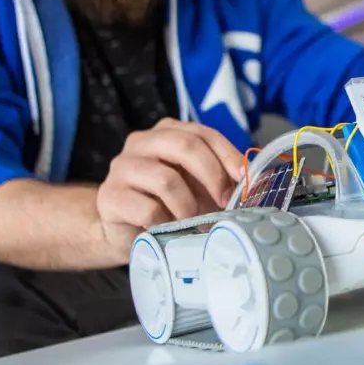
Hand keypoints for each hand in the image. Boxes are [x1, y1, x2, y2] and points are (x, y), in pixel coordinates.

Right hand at [96, 119, 245, 258]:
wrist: (124, 232)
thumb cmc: (167, 205)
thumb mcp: (197, 186)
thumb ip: (220, 177)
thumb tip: (252, 182)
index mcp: (166, 133)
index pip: (202, 133)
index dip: (228, 155)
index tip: (244, 179)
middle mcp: (141, 142)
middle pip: (184, 145)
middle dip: (212, 175)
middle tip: (224, 202)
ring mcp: (122, 168)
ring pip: (166, 179)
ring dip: (188, 206)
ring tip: (191, 221)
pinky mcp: (110, 197)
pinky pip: (147, 209)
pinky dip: (165, 223)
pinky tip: (167, 229)